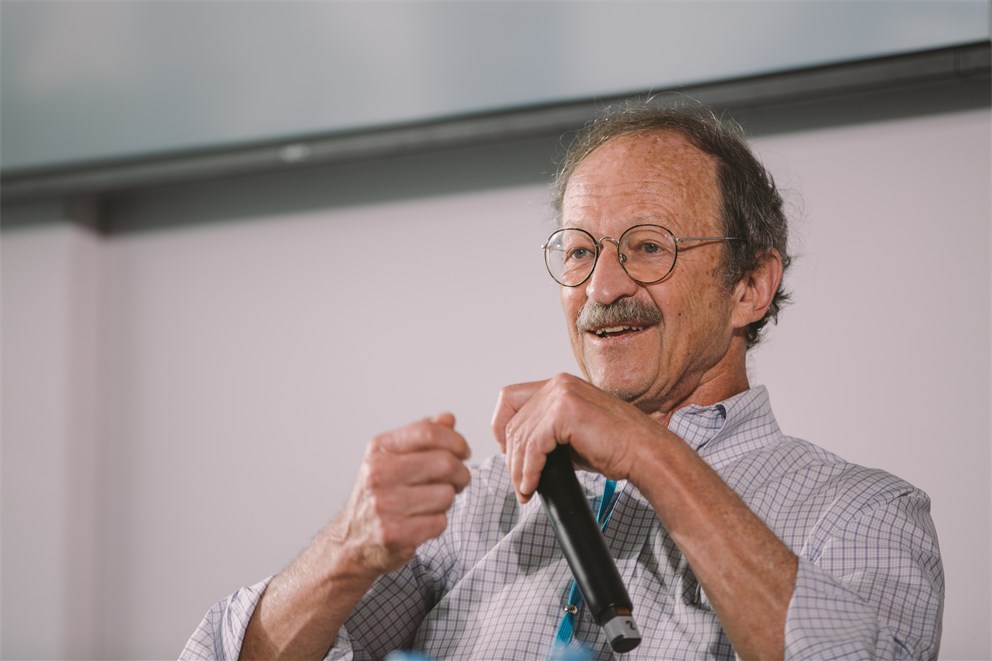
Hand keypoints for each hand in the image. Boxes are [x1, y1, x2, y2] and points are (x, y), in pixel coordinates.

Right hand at [332, 413, 470, 577]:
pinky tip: (422, 521)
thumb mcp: (392, 458)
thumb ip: (422, 437)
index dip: (456, 440)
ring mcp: (384, 505)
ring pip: (446, 494)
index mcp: (379, 450)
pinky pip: (439, 522)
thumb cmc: (379, 495)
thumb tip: (448, 419)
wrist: (351, 541)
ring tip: (432, 503)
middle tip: (459, 480)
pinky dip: (438, 523)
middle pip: (444, 462)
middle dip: (461, 472)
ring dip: (448, 500)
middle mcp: (378, 474)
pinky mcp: (394, 534)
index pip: (428, 432)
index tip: (463, 451)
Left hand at [492, 374, 661, 502]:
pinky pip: (534, 446)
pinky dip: (529, 470)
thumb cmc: (615, 447)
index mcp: (559, 385)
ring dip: (519, 470)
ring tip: (525, 490)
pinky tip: (532, 485)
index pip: (510, 398)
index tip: (508, 452)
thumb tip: (519, 454)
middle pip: (513, 422)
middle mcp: (558, 384)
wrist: (644, 453)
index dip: (501, 426)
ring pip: (521, 437)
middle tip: (519, 483)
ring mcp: (562, 394)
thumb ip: (546, 434)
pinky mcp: (566, 411)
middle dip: (512, 458)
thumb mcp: (571, 435)